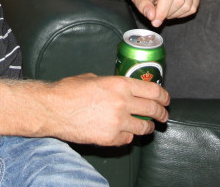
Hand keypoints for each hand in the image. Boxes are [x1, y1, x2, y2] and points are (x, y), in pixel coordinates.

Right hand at [42, 74, 169, 145]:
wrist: (53, 109)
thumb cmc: (69, 90)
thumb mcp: (94, 78)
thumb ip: (113, 84)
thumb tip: (122, 89)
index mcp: (120, 84)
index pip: (154, 91)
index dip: (164, 97)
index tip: (166, 100)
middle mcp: (123, 103)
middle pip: (154, 110)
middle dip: (162, 114)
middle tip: (163, 116)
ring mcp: (117, 122)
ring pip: (144, 128)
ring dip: (147, 127)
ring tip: (146, 126)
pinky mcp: (109, 138)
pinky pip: (127, 140)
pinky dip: (127, 137)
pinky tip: (123, 133)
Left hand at [125, 0, 199, 27]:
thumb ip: (143, 4)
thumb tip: (152, 16)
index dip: (163, 10)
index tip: (155, 21)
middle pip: (179, 0)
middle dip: (167, 13)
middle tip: (156, 13)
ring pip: (187, 5)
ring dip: (174, 14)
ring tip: (163, 9)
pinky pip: (193, 7)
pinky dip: (182, 13)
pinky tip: (172, 9)